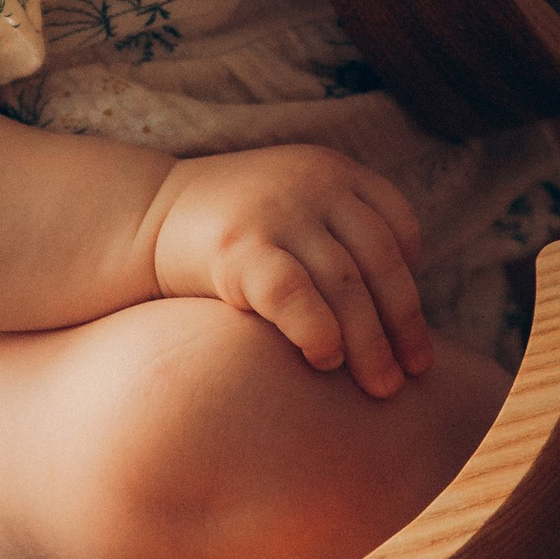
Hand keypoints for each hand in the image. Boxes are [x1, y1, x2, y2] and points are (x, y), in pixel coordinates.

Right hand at [144, 144, 431, 395]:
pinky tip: (325, 362)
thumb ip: (340, 234)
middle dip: (402, 324)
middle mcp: (313, 184)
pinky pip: (296, 296)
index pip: (398, 225)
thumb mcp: (294, 206)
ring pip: (346, 285)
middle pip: (380, 261)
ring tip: (381, 387)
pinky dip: (319, 332)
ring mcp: (277, 213)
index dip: (411, 277)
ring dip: (370, 344)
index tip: (408, 324)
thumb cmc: (233, 230)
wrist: (146, 216)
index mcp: (334, 171)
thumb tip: (397, 311)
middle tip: (413, 374)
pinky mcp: (241, 247)